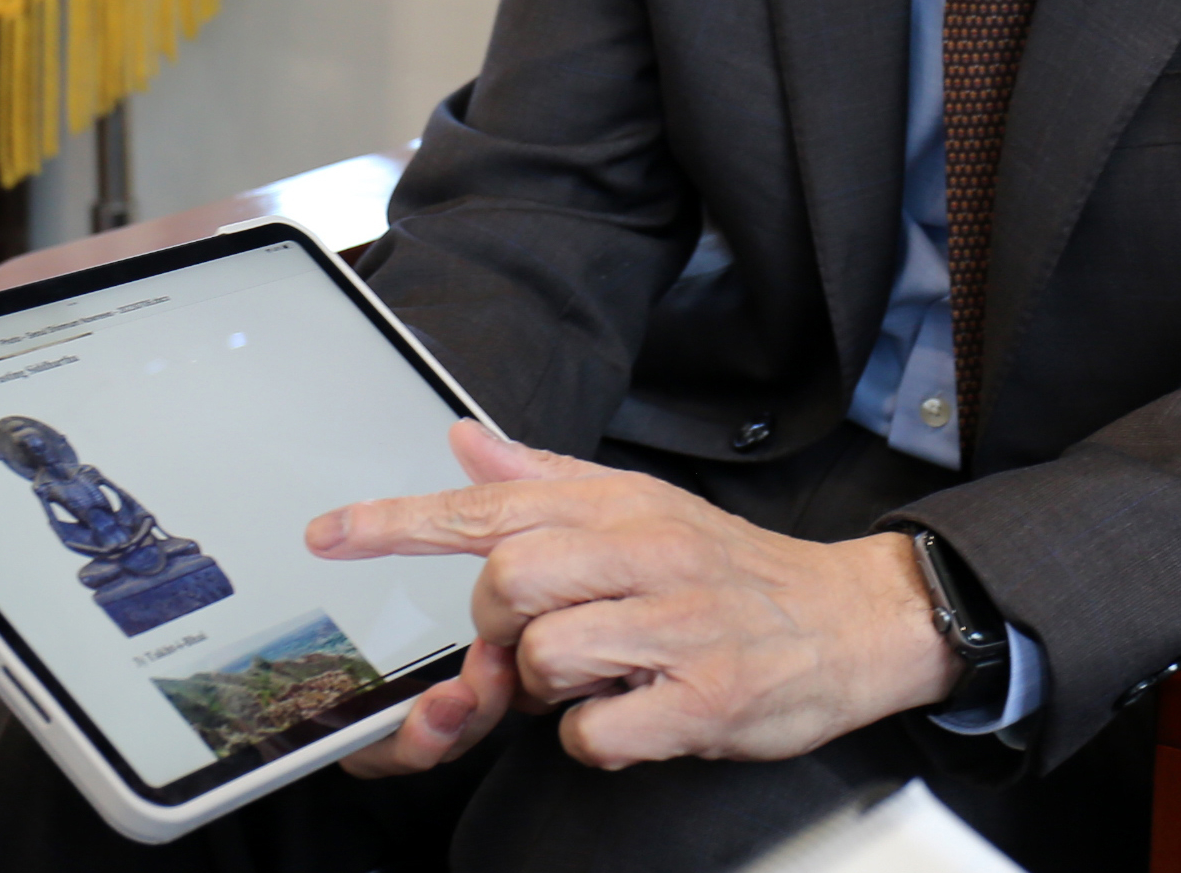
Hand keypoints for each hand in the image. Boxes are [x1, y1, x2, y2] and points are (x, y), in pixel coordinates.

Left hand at [309, 422, 957, 770]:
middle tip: (533, 642)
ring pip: (543, 657)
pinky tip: (628, 715)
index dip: (400, 523)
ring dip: (544, 689)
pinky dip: (594, 738)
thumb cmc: (731, 570)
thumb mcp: (642, 506)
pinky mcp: (705, 695)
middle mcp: (646, 552)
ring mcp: (677, 624)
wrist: (848, 618)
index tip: (333, 535)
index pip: (491, 505)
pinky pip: (597, 731)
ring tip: (592, 679)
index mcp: (620, 506)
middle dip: (496, 629)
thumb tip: (466, 442)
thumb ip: (546, 479)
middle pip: (506, 582)